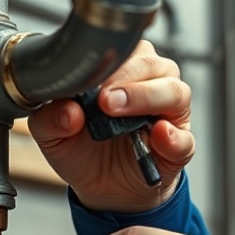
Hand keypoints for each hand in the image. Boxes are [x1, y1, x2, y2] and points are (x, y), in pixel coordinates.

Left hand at [28, 40, 194, 211]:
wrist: (103, 187)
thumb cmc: (84, 149)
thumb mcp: (53, 134)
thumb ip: (51, 118)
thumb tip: (67, 111)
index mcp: (123, 71)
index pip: (126, 47)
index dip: (108, 58)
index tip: (87, 76)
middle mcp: (152, 84)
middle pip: (154, 64)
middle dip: (126, 77)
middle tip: (102, 97)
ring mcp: (170, 115)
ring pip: (175, 92)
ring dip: (146, 97)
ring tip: (117, 110)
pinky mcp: (180, 146)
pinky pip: (184, 139)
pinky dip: (172, 138)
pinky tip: (158, 136)